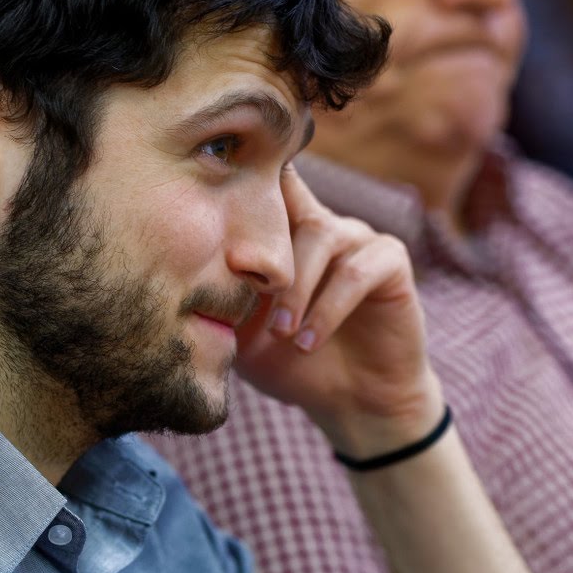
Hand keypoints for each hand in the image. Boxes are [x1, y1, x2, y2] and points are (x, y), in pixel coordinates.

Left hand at [235, 166, 441, 455]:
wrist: (352, 403)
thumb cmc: (293, 365)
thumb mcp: (245, 336)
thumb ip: (223, 300)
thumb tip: (182, 276)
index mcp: (286, 235)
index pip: (267, 188)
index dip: (246, 177)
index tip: (214, 170)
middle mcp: (323, 226)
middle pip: (288, 208)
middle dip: (265, 257)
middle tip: (248, 306)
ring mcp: (358, 239)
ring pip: (321, 236)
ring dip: (296, 288)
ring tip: (283, 334)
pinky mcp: (390, 262)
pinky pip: (356, 271)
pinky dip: (329, 308)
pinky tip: (309, 341)